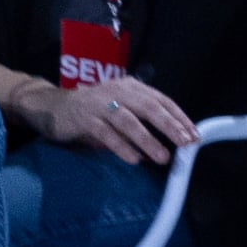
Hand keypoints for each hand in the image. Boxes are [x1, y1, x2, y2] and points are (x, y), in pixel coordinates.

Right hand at [39, 72, 197, 164]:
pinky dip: (122, 147)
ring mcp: (101, 104)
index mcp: (132, 87)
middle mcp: (119, 91)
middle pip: (150, 108)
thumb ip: (140, 122)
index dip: (179, 117)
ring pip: (130, 122)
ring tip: (163, 157)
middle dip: (170, 126)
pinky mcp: (85, 119)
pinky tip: (135, 159)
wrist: (52, 107)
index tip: (193, 135)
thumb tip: (165, 145)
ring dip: (148, 140)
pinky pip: (107, 134)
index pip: (162, 100)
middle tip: (186, 143)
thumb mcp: (119, 110)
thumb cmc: (92, 111)